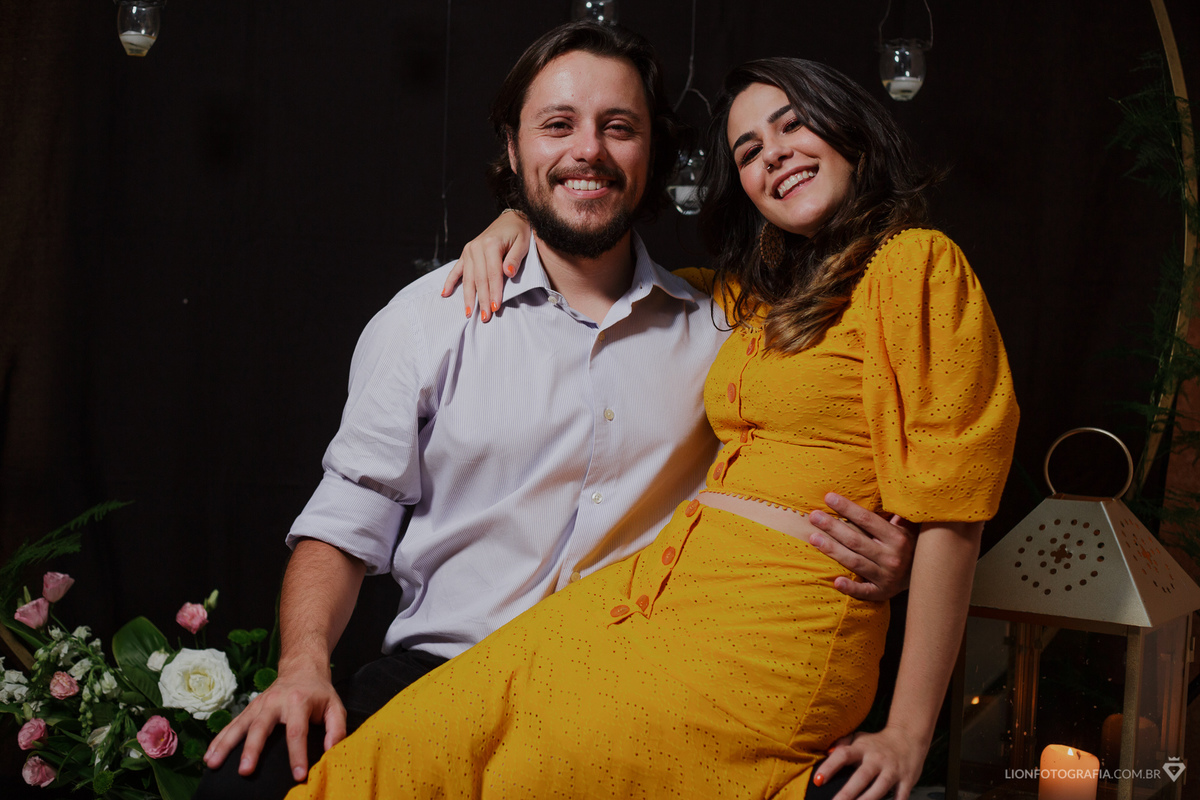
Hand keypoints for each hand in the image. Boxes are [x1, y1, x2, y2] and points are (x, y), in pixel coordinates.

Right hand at [203, 664, 345, 781]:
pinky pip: (232, 725)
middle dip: (252, 750)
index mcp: (298, 702)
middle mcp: (274, 702)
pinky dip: (219, 740)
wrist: (301, 668)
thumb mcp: (335, 706)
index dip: (297, 754)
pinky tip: (209, 756)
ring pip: (239, 725)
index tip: (298, 775)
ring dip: (225, 745)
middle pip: (261, 727)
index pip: (297, 731)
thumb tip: (331, 751)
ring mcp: (258, 705)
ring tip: (213, 764)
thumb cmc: (319, 692)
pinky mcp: (249, 709)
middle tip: (245, 770)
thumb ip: (337, 728)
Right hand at [441, 210, 531, 321]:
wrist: (510, 219)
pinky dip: (450, 282)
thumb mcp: (523, 243)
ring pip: (468, 278)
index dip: (494, 292)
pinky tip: (445, 294)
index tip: (496, 308)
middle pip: (479, 279)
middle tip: (485, 317)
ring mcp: (469, 251)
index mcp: (491, 244)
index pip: (493, 274)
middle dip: (482, 300)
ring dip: (468, 297)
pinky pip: (456, 270)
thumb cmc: (518, 233)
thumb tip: (509, 273)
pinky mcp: (465, 254)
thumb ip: (515, 258)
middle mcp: (476, 247)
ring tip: (468, 313)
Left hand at [808, 492, 917, 601]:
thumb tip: (890, 485)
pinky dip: (851, 588)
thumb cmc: (907, 545)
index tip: (828, 497)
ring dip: (832, 550)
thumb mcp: (907, 527)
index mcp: (897, 537)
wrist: (924, 576)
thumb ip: (896, 512)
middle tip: (813, 516)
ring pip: (855, 562)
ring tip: (812, 538)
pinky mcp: (881, 593)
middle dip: (833, 527)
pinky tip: (836, 581)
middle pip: (856, 540)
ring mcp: (886, 576)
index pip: (867, 519)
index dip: (847, 508)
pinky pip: (864, 591)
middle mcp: (892, 557)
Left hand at [815, 727, 927, 799]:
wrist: (909, 736)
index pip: (843, 755)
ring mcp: (892, 770)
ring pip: (879, 789)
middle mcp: (877, 759)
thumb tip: (826, 752)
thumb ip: (843, 744)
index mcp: (862, 748)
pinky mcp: (906, 780)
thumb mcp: (859, 737)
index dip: (829, 767)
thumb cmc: (878, 742)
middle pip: (861, 777)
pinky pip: (900, 796)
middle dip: (847, 793)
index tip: (818, 780)